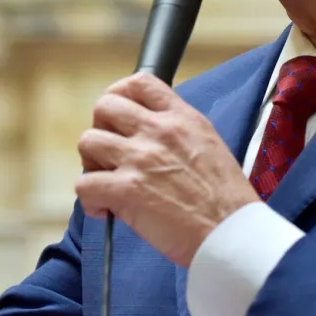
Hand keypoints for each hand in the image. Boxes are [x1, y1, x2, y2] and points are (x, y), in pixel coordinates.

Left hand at [76, 72, 259, 266]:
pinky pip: (85, 183)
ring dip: (92, 163)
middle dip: (101, 129)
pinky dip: (90, 200)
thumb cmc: (226, 199)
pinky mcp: (126, 189)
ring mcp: (140, 158)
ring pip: (88, 141)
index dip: (120, 94)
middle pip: (104, 106)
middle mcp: (158, 130)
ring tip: (107, 181)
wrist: (231, 233)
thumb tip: (146, 134)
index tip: (118, 116)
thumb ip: (178, 131)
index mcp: (181, 117)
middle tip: (111, 153)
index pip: (139, 82)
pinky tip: (106, 209)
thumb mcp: (210, 144)